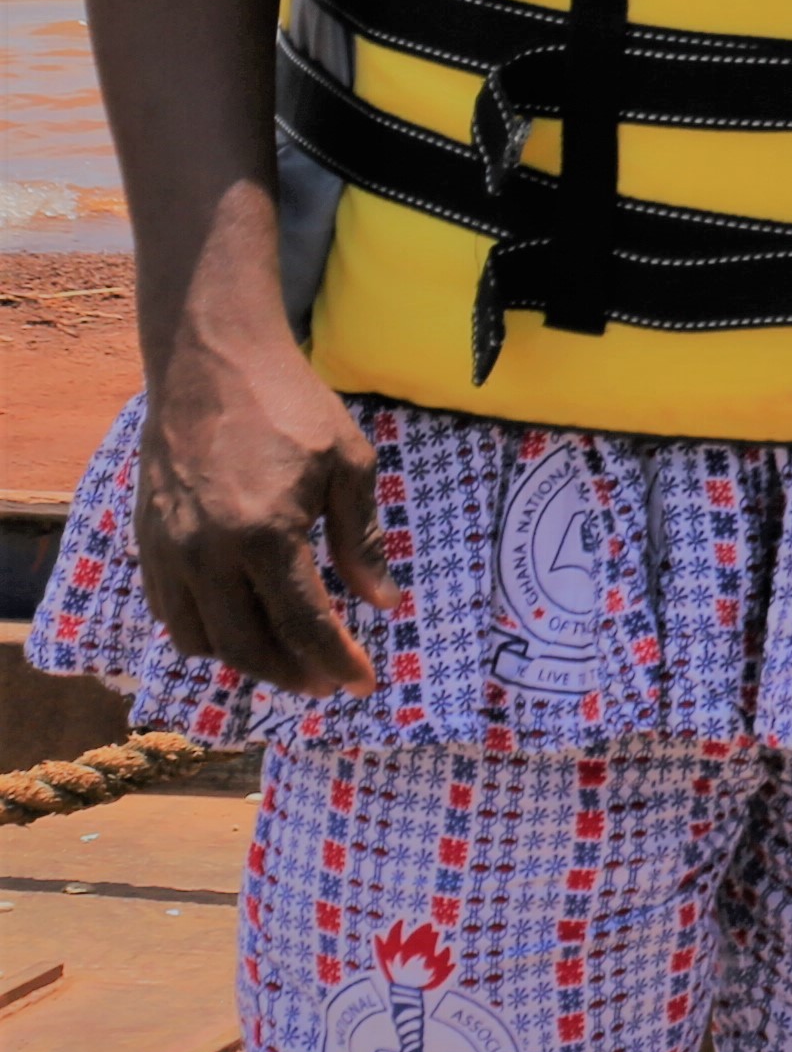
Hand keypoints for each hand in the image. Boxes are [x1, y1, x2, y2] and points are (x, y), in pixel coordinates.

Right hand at [132, 249, 389, 693]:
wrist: (210, 367)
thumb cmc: (291, 408)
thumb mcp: (348, 466)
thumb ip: (361, 541)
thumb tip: (383, 603)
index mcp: (264, 535)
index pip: (304, 623)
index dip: (337, 661)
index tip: (363, 684)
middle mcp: (206, 554)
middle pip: (250, 646)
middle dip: (294, 674)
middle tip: (329, 682)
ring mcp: (169, 553)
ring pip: (205, 640)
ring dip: (249, 661)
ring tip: (291, 661)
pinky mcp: (147, 545)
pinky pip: (172, 615)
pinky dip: (207, 636)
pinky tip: (240, 632)